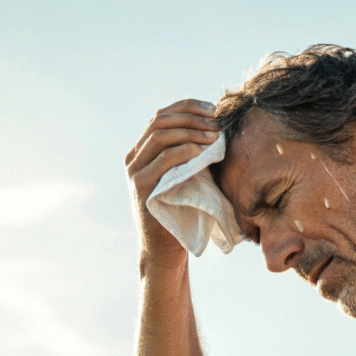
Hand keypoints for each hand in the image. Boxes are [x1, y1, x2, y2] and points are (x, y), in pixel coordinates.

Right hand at [125, 99, 219, 270]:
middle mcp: (134, 157)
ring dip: (190, 130)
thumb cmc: (185, 212)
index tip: (213, 108)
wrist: (167, 248)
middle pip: (160, 120)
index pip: (163, 115)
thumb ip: (194, 152)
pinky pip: (162, 160)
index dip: (188, 107)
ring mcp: (135, 171)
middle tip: (217, 121)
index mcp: (143, 150)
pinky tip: (202, 150)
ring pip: (160, 135)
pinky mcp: (141, 186)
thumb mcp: (189, 175)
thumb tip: (220, 126)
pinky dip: (184, 150)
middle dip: (191, 116)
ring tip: (214, 134)